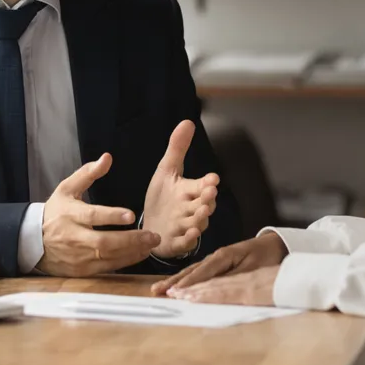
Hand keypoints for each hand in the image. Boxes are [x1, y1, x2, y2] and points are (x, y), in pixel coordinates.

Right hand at [35, 154, 161, 276]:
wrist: (31, 241)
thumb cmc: (55, 212)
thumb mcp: (66, 189)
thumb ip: (88, 174)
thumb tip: (107, 158)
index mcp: (71, 214)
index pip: (93, 216)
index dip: (112, 216)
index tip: (131, 215)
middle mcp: (74, 237)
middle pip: (104, 242)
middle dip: (131, 240)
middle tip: (153, 235)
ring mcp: (78, 256)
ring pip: (108, 257)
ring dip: (132, 252)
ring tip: (151, 244)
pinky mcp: (81, 270)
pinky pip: (106, 267)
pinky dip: (125, 262)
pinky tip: (140, 254)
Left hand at [142, 120, 220, 258]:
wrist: (152, 226)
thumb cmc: (163, 198)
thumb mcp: (167, 171)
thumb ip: (177, 148)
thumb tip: (188, 121)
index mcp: (191, 191)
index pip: (203, 185)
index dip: (208, 182)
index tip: (212, 178)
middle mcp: (191, 208)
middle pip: (204, 204)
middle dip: (208, 198)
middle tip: (209, 192)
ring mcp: (186, 226)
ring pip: (197, 222)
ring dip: (200, 217)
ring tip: (202, 210)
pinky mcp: (178, 242)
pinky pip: (186, 242)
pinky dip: (189, 239)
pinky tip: (190, 233)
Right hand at [167, 265, 279, 306]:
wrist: (274, 244)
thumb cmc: (265, 256)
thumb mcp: (252, 268)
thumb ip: (233, 277)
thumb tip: (214, 287)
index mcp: (223, 257)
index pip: (201, 272)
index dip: (187, 283)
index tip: (173, 293)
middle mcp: (216, 257)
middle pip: (191, 271)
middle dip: (174, 281)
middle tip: (156, 291)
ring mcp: (216, 260)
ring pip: (192, 271)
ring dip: (176, 280)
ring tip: (159, 289)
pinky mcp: (218, 264)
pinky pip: (199, 272)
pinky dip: (186, 279)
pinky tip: (176, 285)